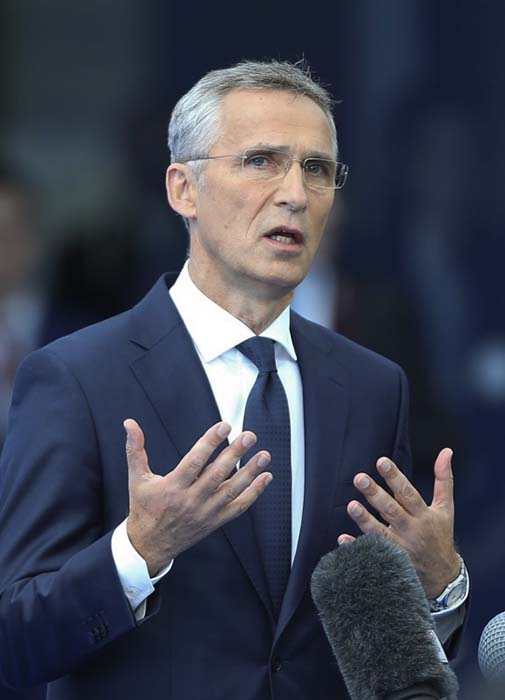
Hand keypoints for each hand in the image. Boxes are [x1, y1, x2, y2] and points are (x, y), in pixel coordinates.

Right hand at [124, 418, 271, 575]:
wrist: (149, 545)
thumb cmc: (143, 508)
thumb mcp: (136, 478)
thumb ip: (135, 449)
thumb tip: (130, 424)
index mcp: (172, 487)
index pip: (194, 461)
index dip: (210, 442)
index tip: (224, 426)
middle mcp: (191, 500)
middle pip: (217, 474)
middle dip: (235, 453)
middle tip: (249, 436)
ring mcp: (205, 512)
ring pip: (232, 491)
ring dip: (250, 472)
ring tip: (264, 455)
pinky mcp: (215, 522)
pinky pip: (238, 508)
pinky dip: (254, 493)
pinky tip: (265, 477)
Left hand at [338, 448, 460, 598]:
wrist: (443, 576)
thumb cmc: (440, 535)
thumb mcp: (446, 508)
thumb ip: (443, 479)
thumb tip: (446, 452)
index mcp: (424, 515)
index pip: (408, 493)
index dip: (395, 477)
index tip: (381, 461)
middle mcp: (411, 530)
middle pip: (391, 510)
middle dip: (375, 494)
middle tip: (360, 478)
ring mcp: (400, 547)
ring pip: (380, 533)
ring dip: (365, 520)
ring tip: (351, 505)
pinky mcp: (391, 562)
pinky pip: (372, 554)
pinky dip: (358, 547)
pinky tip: (343, 539)